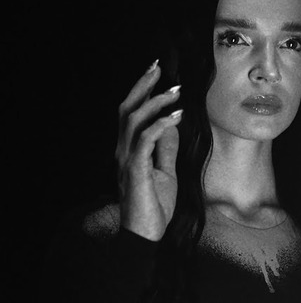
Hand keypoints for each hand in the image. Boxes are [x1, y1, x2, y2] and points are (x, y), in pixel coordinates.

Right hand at [115, 60, 181, 240]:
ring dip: (155, 102)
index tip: (157, 72)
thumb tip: (171, 126)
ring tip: (176, 92)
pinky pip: (145, 141)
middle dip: (142, 85)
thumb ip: (165, 149)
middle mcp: (122, 151)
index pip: (131, 114)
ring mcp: (126, 160)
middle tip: (158, 67)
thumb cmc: (154, 207)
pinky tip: (176, 116)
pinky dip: (160, 125)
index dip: (141, 91)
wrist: (145, 234)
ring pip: (134, 120)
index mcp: (128, 150)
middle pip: (127, 109)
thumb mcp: (165, 173)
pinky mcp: (135, 170)